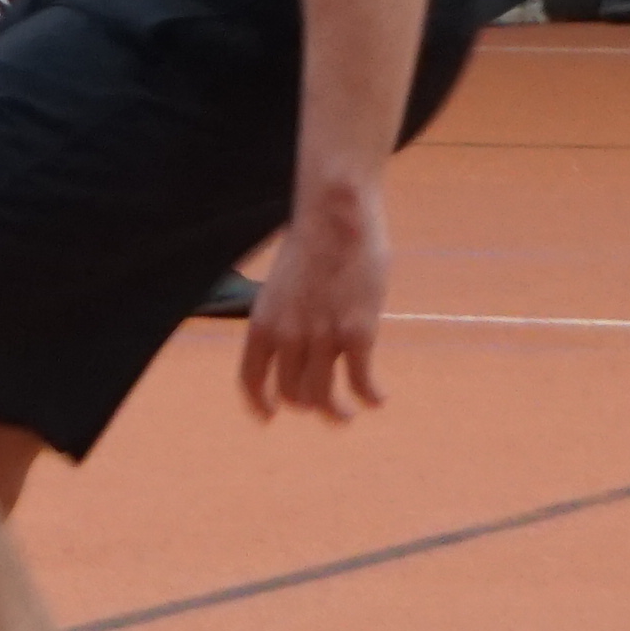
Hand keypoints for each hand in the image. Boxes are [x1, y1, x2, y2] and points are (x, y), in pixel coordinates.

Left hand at [235, 180, 388, 425]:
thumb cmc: (311, 243)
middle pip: (292, 394)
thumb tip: (296, 347)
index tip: (269, 415)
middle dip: (308, 406)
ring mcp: (322, 336)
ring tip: (347, 414)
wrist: (334, 214)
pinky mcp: (357, 332)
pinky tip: (379, 398)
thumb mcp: (280, 285)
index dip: (259, 403)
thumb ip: (284, 318)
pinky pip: (361, 382)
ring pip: (324, 398)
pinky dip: (370, 396)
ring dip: (337, 414)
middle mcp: (287, 335)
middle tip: (326, 408)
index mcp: (262, 322)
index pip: (250, 379)